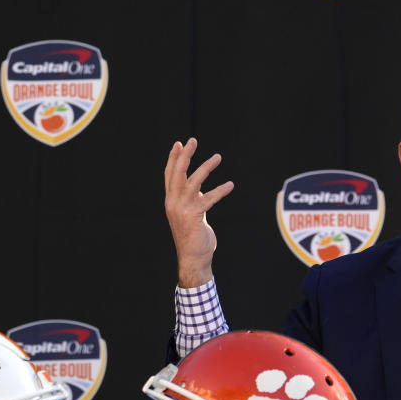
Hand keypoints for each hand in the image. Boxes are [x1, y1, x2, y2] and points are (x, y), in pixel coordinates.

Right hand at [164, 138, 233, 287]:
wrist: (192, 259)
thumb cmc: (194, 238)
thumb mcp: (191, 214)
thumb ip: (193, 200)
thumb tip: (199, 188)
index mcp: (170, 201)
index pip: (170, 175)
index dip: (173, 159)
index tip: (178, 144)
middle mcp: (173, 203)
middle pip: (177, 174)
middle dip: (185, 155)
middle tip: (192, 140)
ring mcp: (182, 210)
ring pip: (193, 182)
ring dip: (206, 167)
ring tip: (218, 157)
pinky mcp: (193, 217)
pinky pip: (208, 199)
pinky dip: (220, 190)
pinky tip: (230, 185)